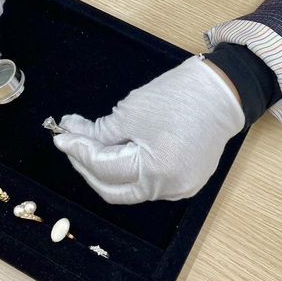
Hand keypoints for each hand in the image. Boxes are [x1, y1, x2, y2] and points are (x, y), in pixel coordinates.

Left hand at [53, 56, 244, 203]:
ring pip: (130, 187)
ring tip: (89, 145)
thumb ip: (98, 132)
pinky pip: (148, 182)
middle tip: (70, 143)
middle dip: (87, 166)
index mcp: (155, 172)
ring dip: (107, 168)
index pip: (104, 167)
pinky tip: (116, 151)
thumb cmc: (178, 96)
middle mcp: (168, 189)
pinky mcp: (186, 181)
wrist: (222, 91)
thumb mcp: (130, 111)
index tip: (60, 135)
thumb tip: (71, 135)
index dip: (77, 150)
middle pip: (114, 188)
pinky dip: (129, 169)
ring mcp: (180, 189)